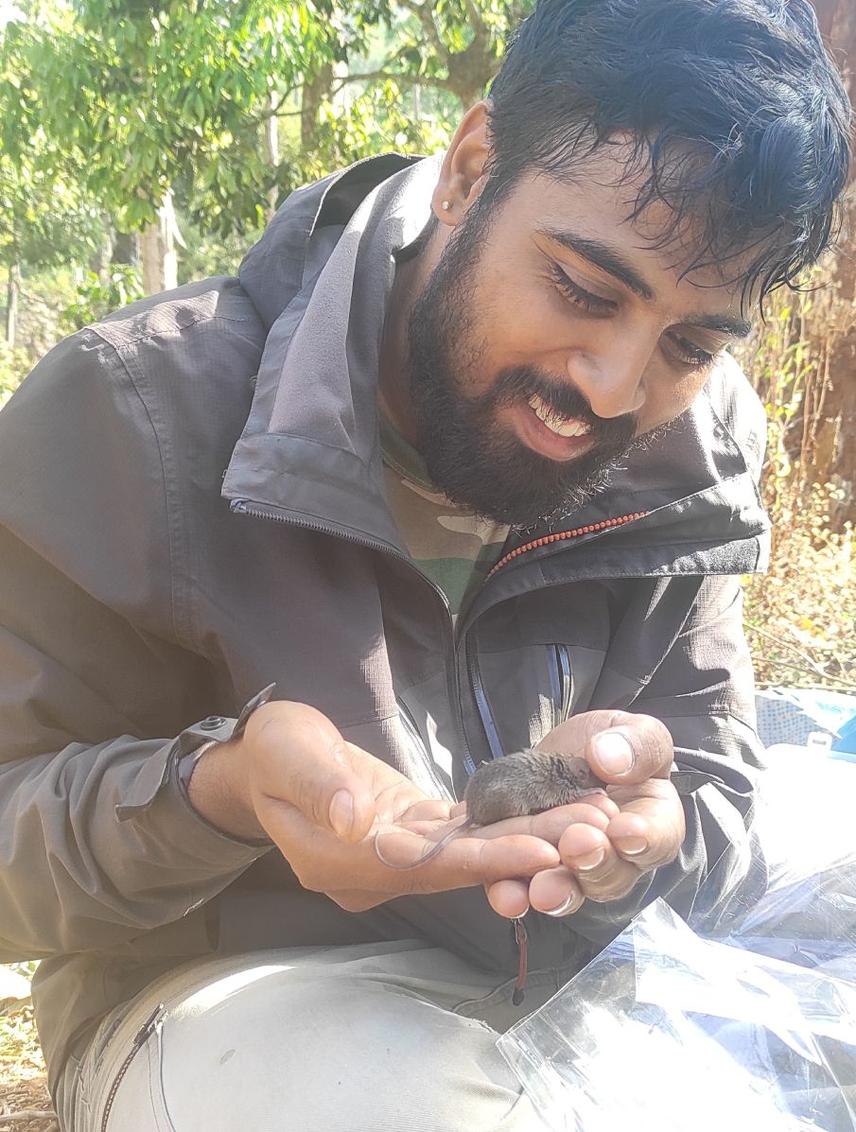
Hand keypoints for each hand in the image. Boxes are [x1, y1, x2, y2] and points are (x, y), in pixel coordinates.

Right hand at [189, 700, 559, 912]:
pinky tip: (549, 811)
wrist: (261, 758)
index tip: (543, 849)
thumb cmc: (269, 750)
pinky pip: (462, 835)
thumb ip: (319, 784)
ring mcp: (392, 856)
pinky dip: (505, 825)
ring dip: (527, 839)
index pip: (426, 866)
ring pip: (469, 853)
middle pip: (460, 867)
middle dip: (527, 851)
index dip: (485, 859)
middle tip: (594, 834)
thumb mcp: (285, 752)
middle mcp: (374, 870)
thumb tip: (354, 816)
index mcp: (341, 860)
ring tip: (590, 821)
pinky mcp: (409, 832)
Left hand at [481, 711, 684, 918]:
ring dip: (557, 890)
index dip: (643, 838)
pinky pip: (523, 888)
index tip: (624, 829)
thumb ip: (637, 744)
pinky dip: (514, 893)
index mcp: (651, 822)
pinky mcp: (530, 870)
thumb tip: (611, 759)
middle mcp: (616, 858)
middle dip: (594, 862)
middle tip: (578, 844)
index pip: (657, 838)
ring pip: (570, 890)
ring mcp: (572, 870)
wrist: (563, 755)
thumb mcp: (631, 731)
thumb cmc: (609, 747)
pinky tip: (505, 893)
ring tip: (542, 888)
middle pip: (612, 874)